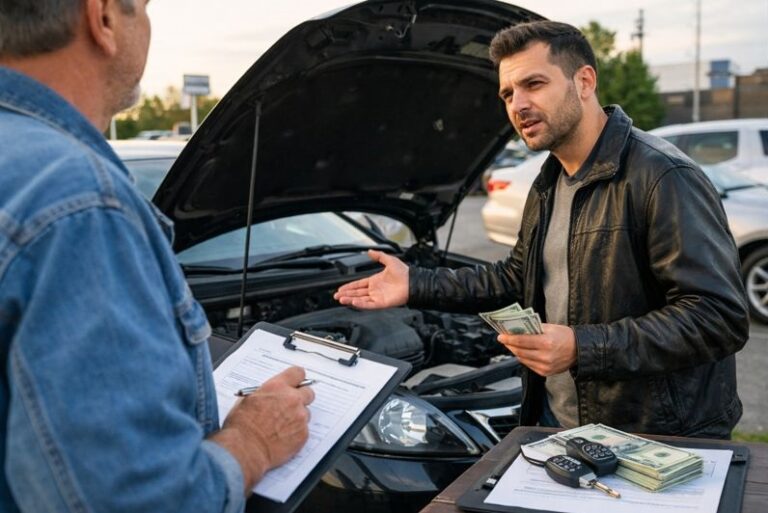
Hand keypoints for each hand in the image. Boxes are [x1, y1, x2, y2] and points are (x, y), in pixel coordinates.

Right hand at [210, 366, 314, 491]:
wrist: (245, 449)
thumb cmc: (241, 426)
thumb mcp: (248, 399)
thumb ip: (266, 393)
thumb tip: (271, 393)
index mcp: (277, 387)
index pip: (298, 373)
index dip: (296, 379)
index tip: (296, 383)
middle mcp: (292, 399)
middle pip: (308, 392)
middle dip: (301, 398)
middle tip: (290, 406)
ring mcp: (300, 417)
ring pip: (306, 413)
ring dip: (297, 418)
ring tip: (281, 427)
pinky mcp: (303, 434)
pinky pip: (304, 430)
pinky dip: (296, 433)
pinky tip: (282, 438)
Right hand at [333, 250, 408, 308]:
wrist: (412, 281)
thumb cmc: (404, 272)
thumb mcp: (389, 260)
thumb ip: (379, 256)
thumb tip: (370, 251)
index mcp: (375, 281)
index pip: (358, 284)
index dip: (349, 286)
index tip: (340, 288)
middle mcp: (375, 290)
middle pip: (357, 293)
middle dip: (346, 294)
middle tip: (336, 296)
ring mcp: (378, 297)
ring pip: (360, 299)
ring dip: (350, 299)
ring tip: (341, 299)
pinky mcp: (382, 303)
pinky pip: (369, 304)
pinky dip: (361, 304)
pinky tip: (353, 302)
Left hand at [497, 324, 576, 375]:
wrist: (580, 350)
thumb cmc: (565, 336)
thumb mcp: (550, 327)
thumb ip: (533, 329)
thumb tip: (517, 329)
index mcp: (546, 343)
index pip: (521, 341)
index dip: (509, 338)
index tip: (501, 336)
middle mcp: (545, 356)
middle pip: (520, 351)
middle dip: (510, 345)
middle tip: (504, 339)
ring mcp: (545, 366)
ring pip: (523, 359)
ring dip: (515, 352)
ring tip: (511, 345)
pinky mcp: (546, 372)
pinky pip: (529, 365)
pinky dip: (524, 358)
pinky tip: (522, 353)